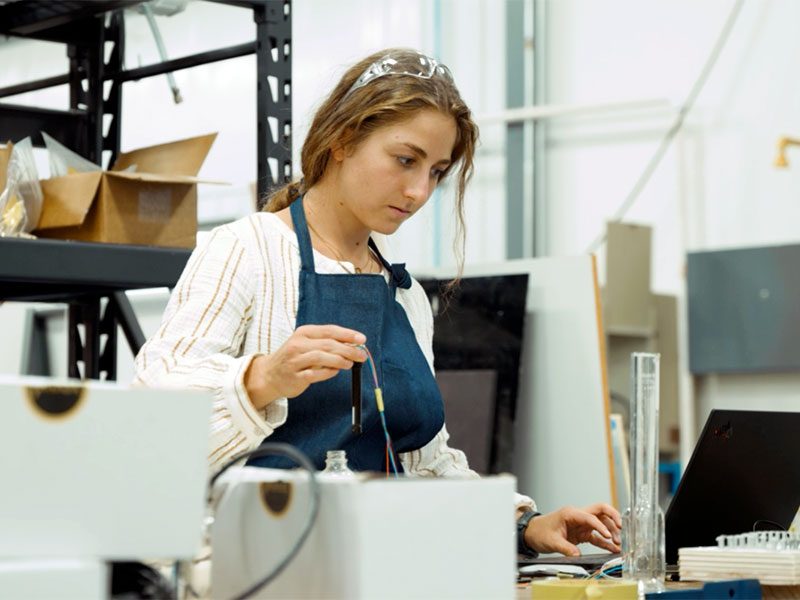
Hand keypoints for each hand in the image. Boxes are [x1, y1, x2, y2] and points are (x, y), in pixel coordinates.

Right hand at [245, 324, 366, 408]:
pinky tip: (335, 371)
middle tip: (361, 355)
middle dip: (348, 349)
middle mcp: (297, 345)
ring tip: (350, 364)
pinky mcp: (294, 377)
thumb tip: (353, 345)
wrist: (269, 375)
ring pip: (321, 357)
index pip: (329, 330)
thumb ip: (327, 343)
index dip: (347, 334)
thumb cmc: (294, 358)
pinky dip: (328, 372)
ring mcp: (294, 361)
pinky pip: (315, 374)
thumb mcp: (307, 344)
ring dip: (339, 360)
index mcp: (303, 333)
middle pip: (328, 344)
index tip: (362, 339)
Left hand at [523, 503, 621, 556]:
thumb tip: (577, 555)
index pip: (590, 517)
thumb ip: (566, 548)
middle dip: (613, 517)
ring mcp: (581, 524)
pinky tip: (613, 549)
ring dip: (611, 531)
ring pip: (601, 523)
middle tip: (622, 528)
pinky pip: (596, 536)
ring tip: (618, 543)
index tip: (609, 536)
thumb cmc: (540, 532)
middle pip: (600, 510)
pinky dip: (605, 542)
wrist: (532, 533)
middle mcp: (578, 516)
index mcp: (571, 513)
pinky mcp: (581, 533)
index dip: (601, 526)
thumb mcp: (552, 541)